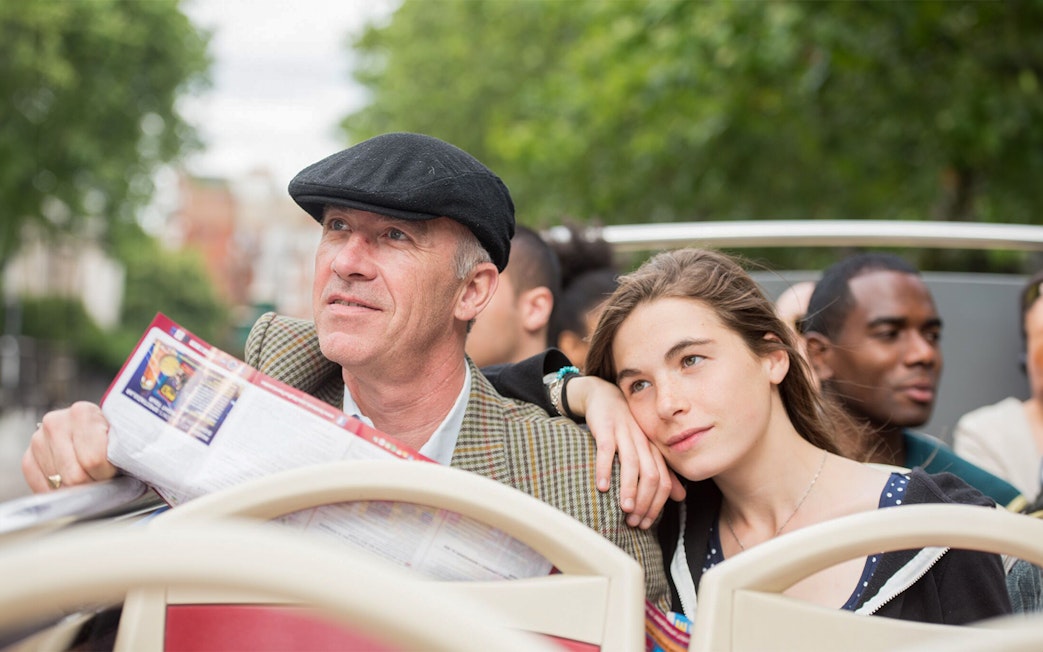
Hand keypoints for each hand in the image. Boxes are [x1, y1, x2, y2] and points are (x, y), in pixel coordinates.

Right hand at [22, 401, 116, 492]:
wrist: (98, 430)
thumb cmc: (114, 438)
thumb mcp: (123, 439)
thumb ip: (121, 454)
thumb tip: (123, 481)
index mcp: (82, 413)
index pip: (93, 459)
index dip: (106, 473)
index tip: (114, 471)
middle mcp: (55, 423)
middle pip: (75, 475)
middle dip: (92, 483)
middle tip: (103, 479)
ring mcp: (38, 441)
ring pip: (59, 484)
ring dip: (77, 489)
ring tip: (90, 478)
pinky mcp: (28, 459)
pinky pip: (43, 488)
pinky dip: (61, 494)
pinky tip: (73, 485)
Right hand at [566, 376, 685, 527]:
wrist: (604, 397)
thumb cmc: (625, 427)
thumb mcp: (646, 448)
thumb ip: (662, 471)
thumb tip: (680, 497)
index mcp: (654, 448)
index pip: (663, 480)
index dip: (656, 504)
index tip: (645, 523)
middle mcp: (643, 442)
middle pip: (651, 474)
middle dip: (645, 501)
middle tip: (634, 521)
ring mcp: (625, 433)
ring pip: (631, 464)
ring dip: (629, 489)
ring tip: (624, 508)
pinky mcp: (605, 428)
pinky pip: (607, 450)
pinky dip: (604, 469)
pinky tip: (602, 486)